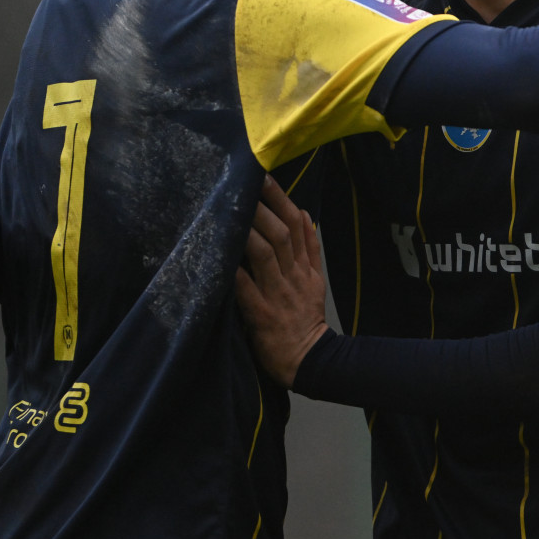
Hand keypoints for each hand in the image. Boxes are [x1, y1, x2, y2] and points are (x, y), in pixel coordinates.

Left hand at [235, 176, 329, 387]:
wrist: (311, 360)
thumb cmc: (306, 320)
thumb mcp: (316, 282)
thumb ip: (310, 249)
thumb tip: (305, 213)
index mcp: (306, 268)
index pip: (297, 226)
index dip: (282, 200)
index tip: (265, 178)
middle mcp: (294, 276)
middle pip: (281, 234)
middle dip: (263, 208)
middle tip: (244, 184)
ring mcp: (278, 294)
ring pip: (266, 254)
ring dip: (249, 230)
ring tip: (233, 209)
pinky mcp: (262, 315)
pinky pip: (247, 288)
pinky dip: (235, 270)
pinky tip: (221, 254)